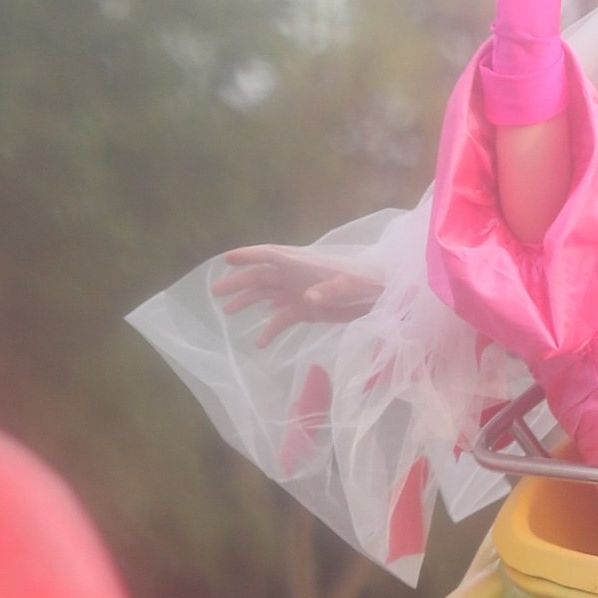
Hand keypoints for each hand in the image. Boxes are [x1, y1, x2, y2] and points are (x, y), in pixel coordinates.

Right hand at [211, 248, 385, 345]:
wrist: (382, 295)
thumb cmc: (367, 282)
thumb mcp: (351, 285)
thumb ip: (331, 290)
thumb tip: (309, 297)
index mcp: (302, 264)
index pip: (269, 255)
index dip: (248, 255)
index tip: (226, 259)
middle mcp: (295, 276)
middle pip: (260, 276)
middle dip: (237, 283)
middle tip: (215, 291)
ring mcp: (298, 293)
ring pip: (265, 296)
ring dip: (247, 302)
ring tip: (227, 312)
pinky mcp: (306, 310)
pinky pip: (281, 319)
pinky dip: (270, 329)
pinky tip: (259, 342)